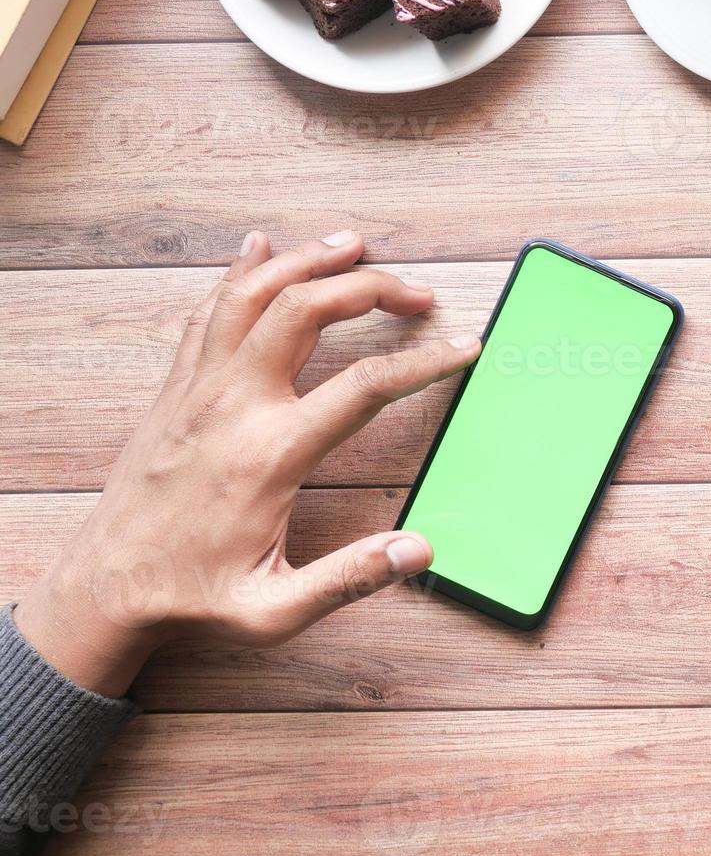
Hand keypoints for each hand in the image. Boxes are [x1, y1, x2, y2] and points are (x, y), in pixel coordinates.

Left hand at [13, 231, 481, 696]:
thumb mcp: (274, 610)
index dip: (425, 362)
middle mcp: (233, 406)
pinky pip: (208, 313)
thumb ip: (350, 579)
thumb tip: (419, 549)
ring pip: (252, 295)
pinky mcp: (176, 389)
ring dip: (306, 260)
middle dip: (370, 288)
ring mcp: (198, 390)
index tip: (463, 348)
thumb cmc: (191, 596)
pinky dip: (239, 274)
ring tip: (353, 245)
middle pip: (306, 310)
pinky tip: (259, 249)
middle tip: (417, 294)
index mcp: (270, 454)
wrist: (103, 588)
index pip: (366, 386)